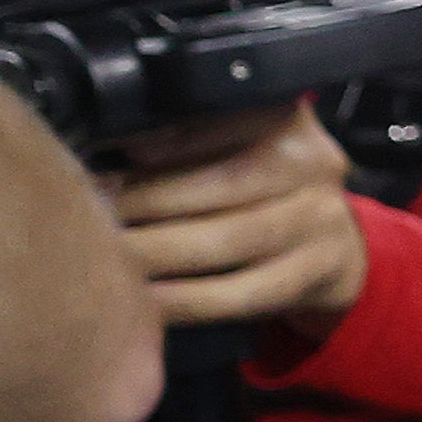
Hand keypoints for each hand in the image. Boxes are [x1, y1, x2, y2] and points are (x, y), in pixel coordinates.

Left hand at [99, 102, 367, 335]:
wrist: (331, 248)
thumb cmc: (261, 191)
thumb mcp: (242, 147)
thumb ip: (190, 138)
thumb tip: (112, 143)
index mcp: (289, 121)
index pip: (224, 120)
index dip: (163, 142)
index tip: (107, 155)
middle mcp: (314, 164)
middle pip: (222, 182)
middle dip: (145, 200)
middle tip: (90, 211)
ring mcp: (321, 222)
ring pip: (226, 240)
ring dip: (155, 252)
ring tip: (106, 255)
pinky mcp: (315, 275)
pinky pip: (237, 294)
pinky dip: (182, 300)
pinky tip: (143, 302)